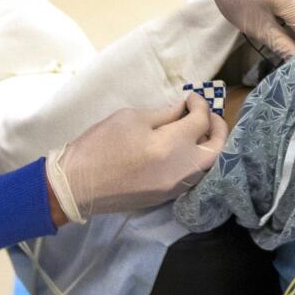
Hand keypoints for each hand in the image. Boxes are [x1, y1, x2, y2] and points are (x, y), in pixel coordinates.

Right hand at [45, 95, 226, 223]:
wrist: (77, 185)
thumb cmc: (99, 145)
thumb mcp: (131, 118)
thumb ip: (163, 114)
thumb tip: (182, 110)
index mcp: (171, 145)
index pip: (201, 121)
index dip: (199, 105)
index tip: (190, 97)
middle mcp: (181, 169)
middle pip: (217, 148)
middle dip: (218, 128)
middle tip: (206, 114)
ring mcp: (175, 187)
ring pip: (208, 166)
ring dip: (210, 146)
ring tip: (198, 130)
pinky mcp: (166, 197)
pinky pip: (193, 177)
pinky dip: (196, 161)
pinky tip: (185, 149)